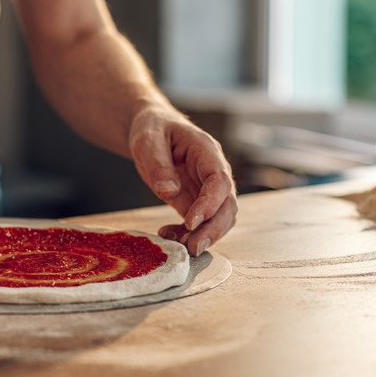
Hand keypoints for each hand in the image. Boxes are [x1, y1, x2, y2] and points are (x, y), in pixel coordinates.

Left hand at [129, 105, 237, 255]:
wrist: (153, 130)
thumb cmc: (153, 129)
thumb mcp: (148, 140)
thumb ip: (158, 164)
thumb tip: (168, 191)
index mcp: (206, 151)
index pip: (219, 180)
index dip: (210, 203)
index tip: (191, 222)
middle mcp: (213, 172)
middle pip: (227, 204)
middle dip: (213, 228)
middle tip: (192, 247)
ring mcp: (206, 188)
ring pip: (219, 217)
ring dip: (205, 235)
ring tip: (180, 246)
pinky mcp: (196, 200)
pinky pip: (200, 222)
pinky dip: (188, 233)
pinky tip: (169, 236)